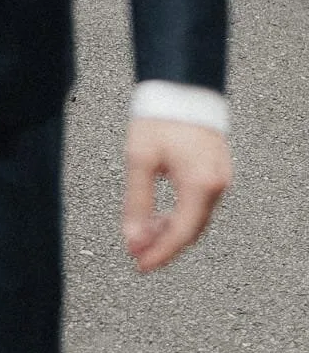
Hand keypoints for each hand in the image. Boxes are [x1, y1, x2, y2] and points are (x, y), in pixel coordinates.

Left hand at [122, 117, 231, 272]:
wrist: (181, 86)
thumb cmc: (160, 117)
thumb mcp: (140, 159)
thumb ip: (136, 202)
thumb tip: (133, 238)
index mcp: (200, 184)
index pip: (181, 233)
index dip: (160, 254)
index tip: (141, 266)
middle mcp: (216, 185)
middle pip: (191, 230)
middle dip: (163, 245)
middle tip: (137, 256)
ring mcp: (220, 178)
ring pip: (196, 218)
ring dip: (170, 231)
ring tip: (142, 236)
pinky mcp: (216, 171)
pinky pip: (199, 204)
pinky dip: (179, 216)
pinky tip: (159, 218)